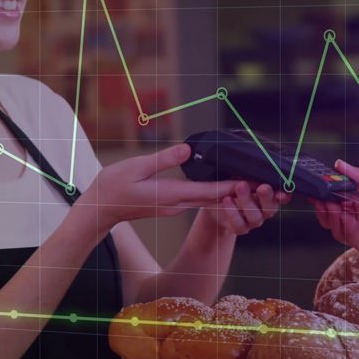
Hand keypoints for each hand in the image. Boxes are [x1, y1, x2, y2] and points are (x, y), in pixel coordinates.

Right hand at [77, 144, 241, 227]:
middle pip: (214, 198)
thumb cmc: (113, 187)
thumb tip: (188, 150)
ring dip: (227, 192)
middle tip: (259, 181)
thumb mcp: (137, 167)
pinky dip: (212, 193)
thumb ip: (163, 159)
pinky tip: (221, 184)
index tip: (250, 182)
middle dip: (236, 190)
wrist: (100, 209)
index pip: (209, 191)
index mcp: (171, 195)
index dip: (231, 187)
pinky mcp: (171, 205)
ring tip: (247, 181)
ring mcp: (175, 206)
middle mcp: (177, 204)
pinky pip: (198, 199)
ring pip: (207, 200)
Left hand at [204, 182, 291, 234]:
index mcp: (265, 195)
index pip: (280, 196)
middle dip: (267, 198)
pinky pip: (240, 225)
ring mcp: (251, 221)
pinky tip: (227, 200)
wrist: (207, 202)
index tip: (281, 192)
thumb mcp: (234, 177)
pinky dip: (233, 212)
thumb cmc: (226, 186)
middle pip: (271, 208)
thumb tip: (258, 173)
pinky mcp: (239, 228)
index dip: (284, 196)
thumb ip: (247, 177)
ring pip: (256, 217)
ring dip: (248, 202)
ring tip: (240, 187)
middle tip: (263, 188)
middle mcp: (262, 209)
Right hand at [311, 160, 358, 268]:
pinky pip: (356, 241)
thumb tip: (339, 166)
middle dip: (325, 205)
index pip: (344, 198)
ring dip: (332, 216)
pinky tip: (342, 215)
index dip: (329, 192)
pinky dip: (345, 228)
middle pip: (339, 215)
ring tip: (328, 203)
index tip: (317, 183)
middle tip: (316, 195)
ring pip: (342, 229)